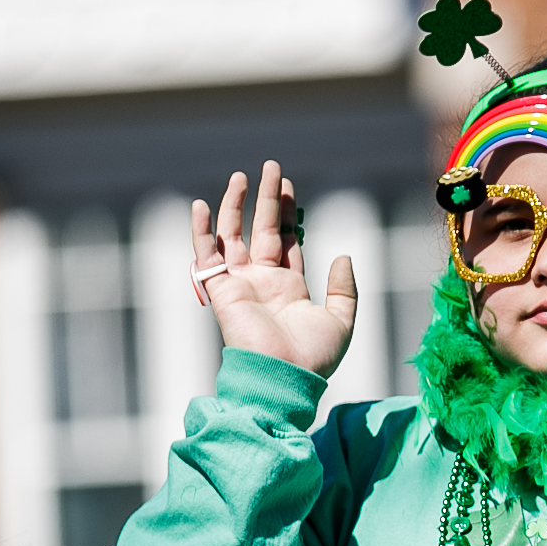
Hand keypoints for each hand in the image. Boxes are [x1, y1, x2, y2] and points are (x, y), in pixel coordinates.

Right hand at [191, 161, 357, 379]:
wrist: (284, 377)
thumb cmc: (314, 358)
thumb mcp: (341, 320)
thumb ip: (344, 288)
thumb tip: (343, 255)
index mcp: (290, 287)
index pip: (286, 241)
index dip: (287, 214)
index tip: (289, 188)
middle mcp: (263, 281)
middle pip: (263, 230)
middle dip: (267, 199)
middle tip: (272, 168)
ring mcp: (240, 283)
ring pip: (234, 235)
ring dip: (236, 206)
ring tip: (242, 176)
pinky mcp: (221, 289)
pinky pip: (206, 255)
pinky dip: (201, 231)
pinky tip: (202, 205)